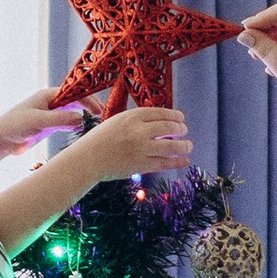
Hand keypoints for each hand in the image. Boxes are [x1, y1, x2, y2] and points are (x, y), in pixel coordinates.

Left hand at [0, 82, 92, 153]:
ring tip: (97, 125)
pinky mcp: (49, 126)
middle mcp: (51, 103)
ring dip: (84, 118)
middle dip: (90, 107)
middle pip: (76, 102)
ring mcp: (51, 114)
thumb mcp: (39, 121)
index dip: (88, 99)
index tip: (99, 110)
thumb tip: (82, 117)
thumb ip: (60, 119)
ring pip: (73, 114)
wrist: (1, 140)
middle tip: (103, 117)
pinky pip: (67, 124)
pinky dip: (76, 126)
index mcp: (48, 95)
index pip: (74, 93)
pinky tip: (83, 131)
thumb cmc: (15, 125)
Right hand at [70, 102, 192, 182]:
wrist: (88, 159)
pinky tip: (184, 161)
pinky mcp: (141, 165)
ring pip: (171, 145)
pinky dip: (177, 162)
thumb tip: (161, 122)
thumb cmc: (100, 140)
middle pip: (168, 127)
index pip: (160, 112)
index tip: (180, 117)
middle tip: (184, 130)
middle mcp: (138, 131)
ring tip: (189, 145)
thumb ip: (136, 120)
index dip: (174, 115)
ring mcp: (141, 148)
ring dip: (184, 146)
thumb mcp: (117, 121)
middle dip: (180, 128)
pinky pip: (164, 162)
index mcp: (132, 116)